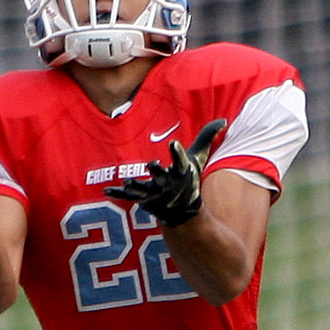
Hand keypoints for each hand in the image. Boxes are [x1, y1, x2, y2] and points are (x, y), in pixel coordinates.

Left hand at [105, 119, 226, 226]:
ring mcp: (156, 194)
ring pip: (145, 189)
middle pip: (163, 176)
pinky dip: (119, 193)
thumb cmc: (189, 179)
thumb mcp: (198, 159)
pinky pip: (129, 196)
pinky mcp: (144, 200)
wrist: (182, 208)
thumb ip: (206, 138)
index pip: (180, 159)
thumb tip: (223, 120)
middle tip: (152, 164)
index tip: (173, 143)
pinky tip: (106, 190)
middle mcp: (169, 184)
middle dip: (158, 171)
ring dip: (138, 186)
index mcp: (181, 172)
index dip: (177, 152)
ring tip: (129, 182)